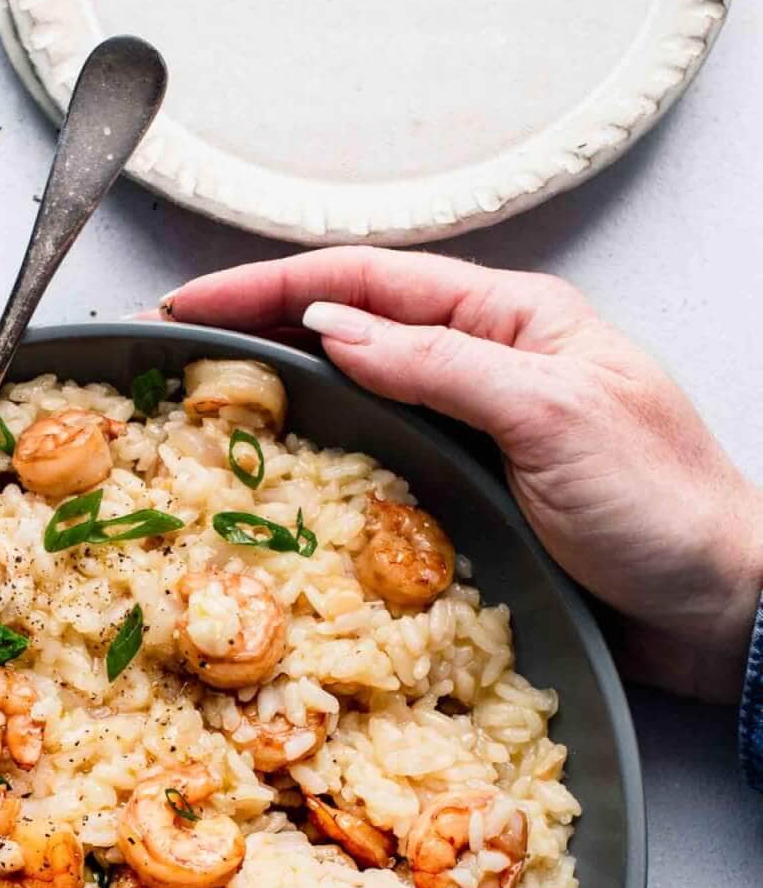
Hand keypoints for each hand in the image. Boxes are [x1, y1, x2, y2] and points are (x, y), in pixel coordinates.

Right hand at [161, 248, 762, 702]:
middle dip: (263, 327)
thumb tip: (334, 329)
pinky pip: (387, 459)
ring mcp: (480, 430)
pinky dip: (330, 456)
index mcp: (513, 319)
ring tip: (211, 403)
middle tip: (180, 349)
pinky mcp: (478, 494)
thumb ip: (441, 366)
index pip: (369, 282)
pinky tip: (291, 472)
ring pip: (363, 392)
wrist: (721, 605)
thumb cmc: (661, 505)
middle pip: (354, 327)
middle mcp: (490, 363)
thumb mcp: (550, 415)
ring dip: (288, 391)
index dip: (271, 286)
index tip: (193, 303)